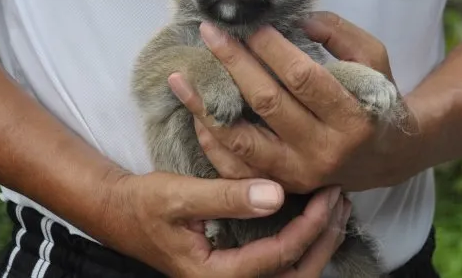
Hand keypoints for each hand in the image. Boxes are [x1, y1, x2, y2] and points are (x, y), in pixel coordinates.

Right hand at [97, 171, 350, 277]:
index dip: (308, 226)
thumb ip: (226, 197)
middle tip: (340, 203)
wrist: (121, 213)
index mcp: (216, 277)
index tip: (328, 193)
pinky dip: (302, 245)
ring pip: (291, 275)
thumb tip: (277, 194)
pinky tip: (313, 218)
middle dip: (323, 241)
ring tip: (336, 209)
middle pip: (294, 276)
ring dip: (318, 244)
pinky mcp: (236, 267)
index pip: (278, 257)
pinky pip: (279, 266)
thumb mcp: (180, 196)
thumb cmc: (145, 205)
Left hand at [169, 11, 424, 192]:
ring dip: (206, 106)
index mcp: (353, 118)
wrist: (383, 157)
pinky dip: (211, 140)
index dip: (274, 49)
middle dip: (234, 62)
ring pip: (241, 140)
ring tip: (181, 77)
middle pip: (267, 103)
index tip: (253, 25)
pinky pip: (235, 167)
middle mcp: (323, 151)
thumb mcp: (374, 60)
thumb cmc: (375, 100)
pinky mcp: (279, 185)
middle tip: (210, 32)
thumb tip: (299, 18)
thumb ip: (340, 34)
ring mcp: (298, 174)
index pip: (303, 78)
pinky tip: (194, 112)